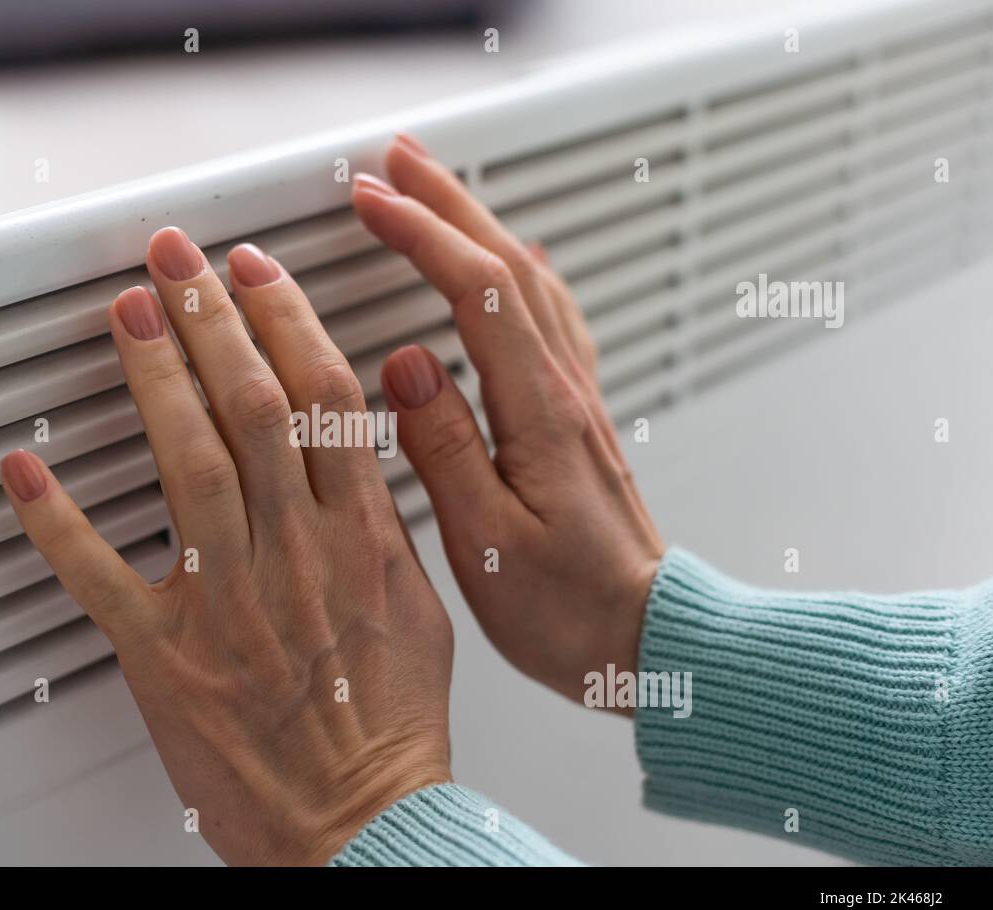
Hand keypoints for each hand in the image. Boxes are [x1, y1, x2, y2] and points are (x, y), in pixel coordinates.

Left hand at [0, 227, 451, 864]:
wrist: (360, 824)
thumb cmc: (388, 728)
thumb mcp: (418, 610)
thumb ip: (382, 528)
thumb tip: (361, 463)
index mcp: (359, 538)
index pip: (321, 396)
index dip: (284, 317)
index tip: (254, 270)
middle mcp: (294, 555)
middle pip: (250, 403)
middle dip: (208, 314)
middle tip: (173, 257)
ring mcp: (228, 600)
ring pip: (186, 460)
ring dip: (152, 377)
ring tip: (126, 314)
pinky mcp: (168, 654)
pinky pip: (100, 576)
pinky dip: (55, 520)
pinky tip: (25, 471)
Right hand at [351, 134, 663, 706]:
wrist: (648, 639)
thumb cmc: (571, 611)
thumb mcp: (487, 543)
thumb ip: (443, 449)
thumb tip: (406, 366)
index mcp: (540, 414)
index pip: (475, 292)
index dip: (421, 234)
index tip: (371, 199)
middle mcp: (565, 393)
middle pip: (507, 265)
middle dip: (449, 201)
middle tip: (397, 161)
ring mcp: (577, 401)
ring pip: (530, 283)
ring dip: (481, 225)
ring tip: (440, 191)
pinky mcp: (577, 420)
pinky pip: (550, 318)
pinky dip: (519, 273)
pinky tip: (514, 268)